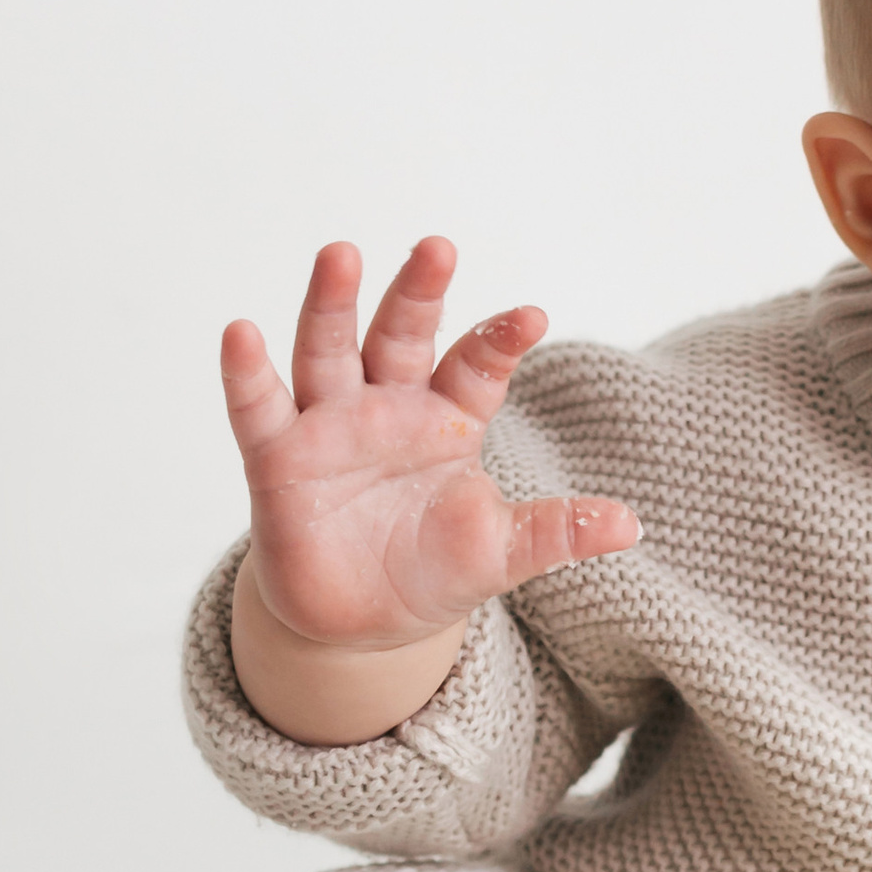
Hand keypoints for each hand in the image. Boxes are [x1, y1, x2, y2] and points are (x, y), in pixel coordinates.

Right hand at [220, 236, 637, 653]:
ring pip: (329, 349)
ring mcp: (330, 425)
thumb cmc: (432, 570)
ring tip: (340, 254)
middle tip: (438, 247)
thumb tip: (630, 526)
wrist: (360, 624)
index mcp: (449, 417)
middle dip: (418, 292)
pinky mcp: (277, 457)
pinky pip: (259, 407)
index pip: (477, 363)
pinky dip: (247, 372)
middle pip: (402, 334)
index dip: (500, 339)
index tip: (532, 318)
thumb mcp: (500, 554)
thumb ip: (556, 532)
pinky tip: (241, 333)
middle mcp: (388, 405)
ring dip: (332, 303)